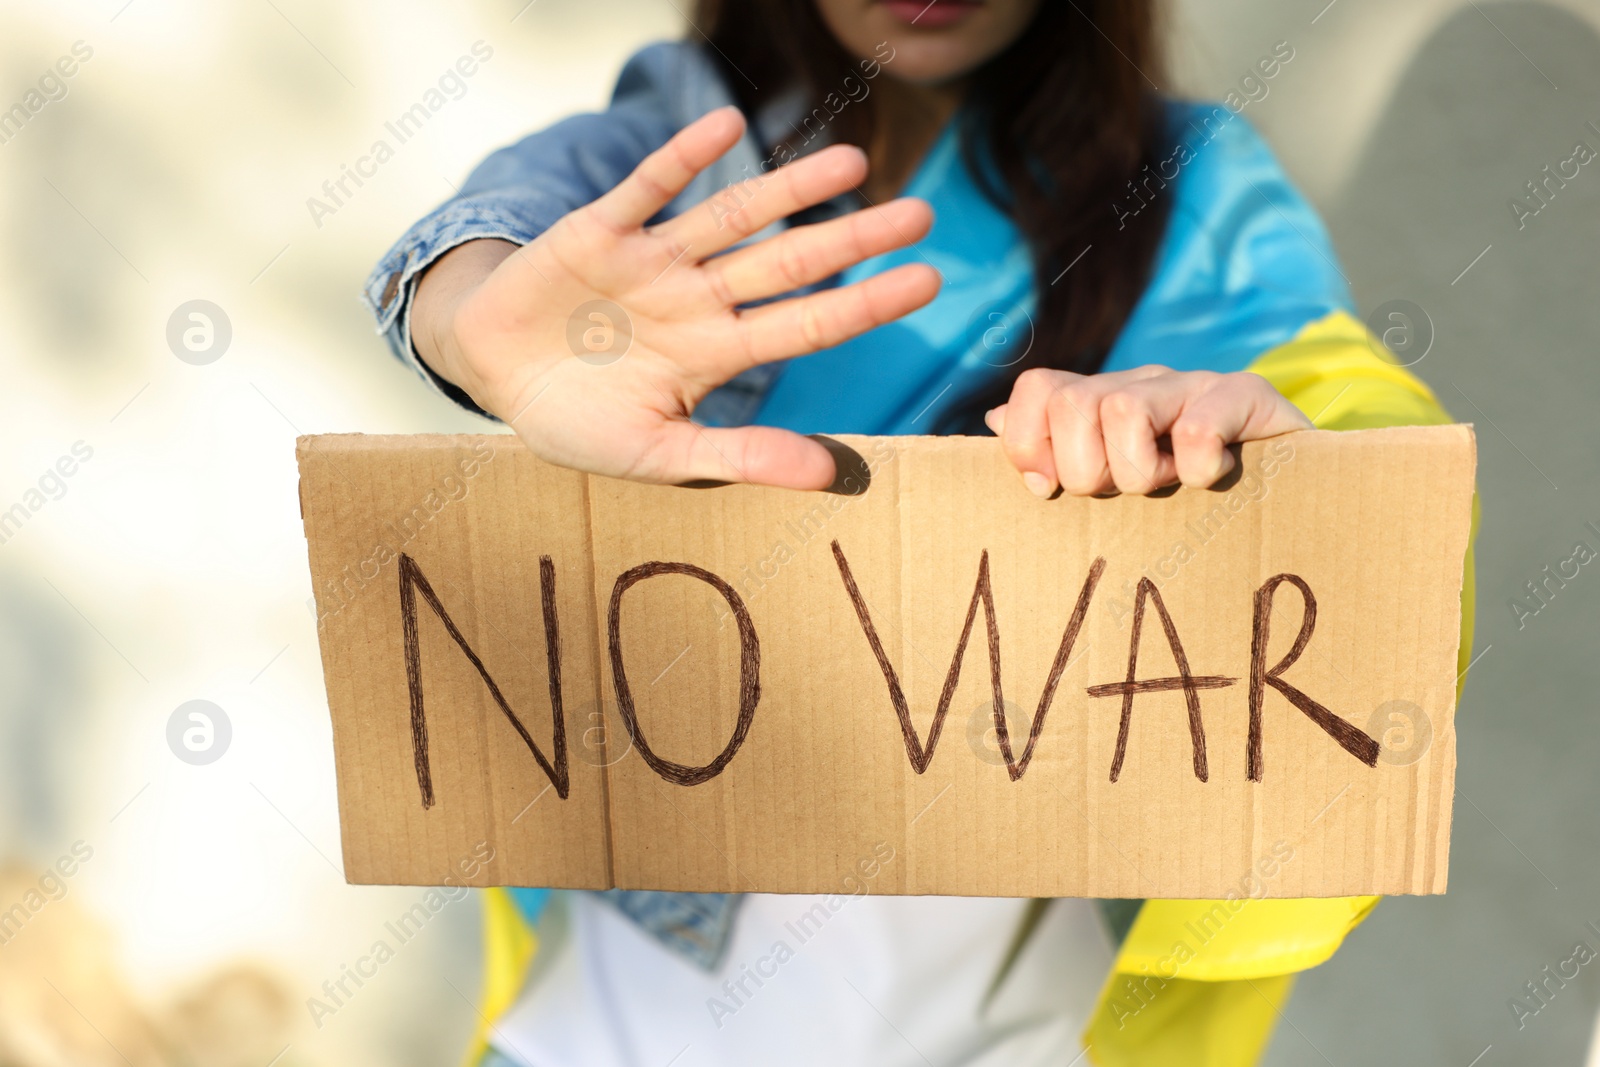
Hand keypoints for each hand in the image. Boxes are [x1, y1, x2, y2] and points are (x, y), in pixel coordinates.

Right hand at [410, 106, 938, 489]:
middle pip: (786, 262)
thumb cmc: (579, 421)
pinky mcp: (598, 230)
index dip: (865, 304)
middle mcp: (697, 299)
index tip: (929, 281)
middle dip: (851, 238)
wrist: (492, 375)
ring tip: (850, 162)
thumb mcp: (658, 453)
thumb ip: (739, 457)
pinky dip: (682, 157)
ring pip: (732, 216)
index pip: (806, 324)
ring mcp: (652, 261)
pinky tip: (726, 124)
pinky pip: (646, 187)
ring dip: (787, 188)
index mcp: (715, 354)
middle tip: (921, 212)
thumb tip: (831, 473)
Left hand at [983, 366, 1311, 496]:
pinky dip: (1198, 466)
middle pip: (1073, 404)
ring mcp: (1194, 384)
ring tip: (1167, 485)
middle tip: (1122, 491)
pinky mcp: (1248, 396)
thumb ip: (1051, 447)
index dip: (1026, 442)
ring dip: (1140, 470)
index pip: (1036, 388)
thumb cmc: (1186, 488)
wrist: (1289, 484)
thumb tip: (992, 422)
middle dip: (1086, 470)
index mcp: (1102, 398)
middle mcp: (1142, 381)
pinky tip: (1210, 479)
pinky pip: (1199, 425)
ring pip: (1123, 410)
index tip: (1047, 488)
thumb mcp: (1113, 473)